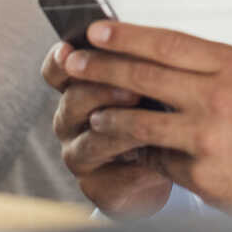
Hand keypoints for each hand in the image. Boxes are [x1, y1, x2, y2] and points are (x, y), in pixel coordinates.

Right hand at [42, 41, 172, 216]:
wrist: (175, 161)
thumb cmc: (161, 111)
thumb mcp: (154, 82)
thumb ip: (141, 65)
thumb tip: (143, 44)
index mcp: (79, 86)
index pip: (57, 69)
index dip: (59, 60)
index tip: (70, 49)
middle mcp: (71, 119)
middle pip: (73, 100)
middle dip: (101, 91)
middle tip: (132, 90)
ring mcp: (80, 154)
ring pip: (90, 141)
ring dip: (119, 131)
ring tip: (151, 123)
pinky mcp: (96, 187)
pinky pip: (108, 179)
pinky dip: (133, 171)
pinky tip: (155, 164)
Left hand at [60, 21, 231, 214]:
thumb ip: (208, 68)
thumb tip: (153, 57)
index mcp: (230, 65)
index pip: (167, 42)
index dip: (126, 35)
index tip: (95, 30)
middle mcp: (218, 96)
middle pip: (145, 75)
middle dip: (101, 67)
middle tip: (71, 63)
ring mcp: (207, 135)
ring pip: (139, 121)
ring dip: (109, 116)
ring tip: (93, 115)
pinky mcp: (201, 172)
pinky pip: (157, 158)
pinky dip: (143, 155)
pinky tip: (131, 154)